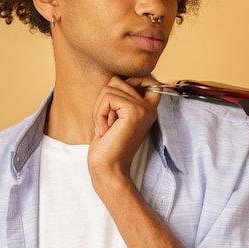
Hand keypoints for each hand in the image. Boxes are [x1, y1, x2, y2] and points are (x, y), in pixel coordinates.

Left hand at [88, 75, 160, 190]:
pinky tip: (103, 130)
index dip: (130, 79)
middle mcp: (149, 107)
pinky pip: (108, 97)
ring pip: (111, 87)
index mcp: (147, 108)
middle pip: (119, 80)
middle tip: (105, 121)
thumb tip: (116, 79)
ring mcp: (143, 108)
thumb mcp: (115, 116)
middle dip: (104, 99)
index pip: (147, 78)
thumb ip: (120, 98)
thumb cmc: (108, 146)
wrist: (108, 169)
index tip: (115, 100)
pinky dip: (99, 113)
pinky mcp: (134, 111)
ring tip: (104, 126)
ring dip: (100, 107)